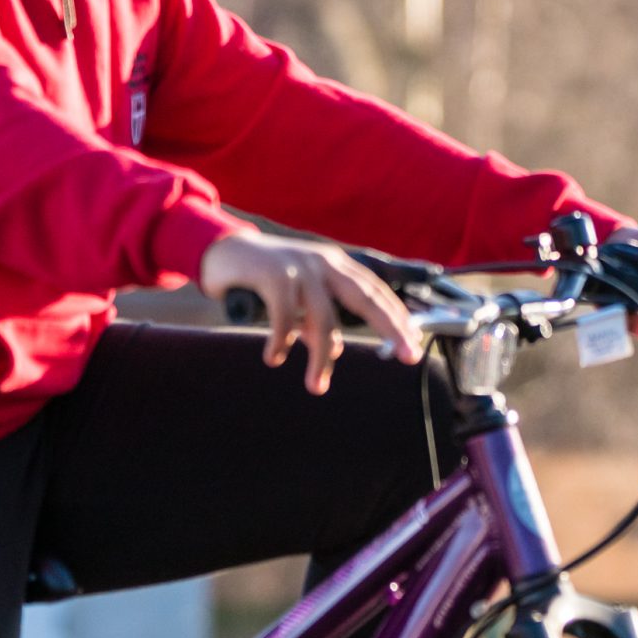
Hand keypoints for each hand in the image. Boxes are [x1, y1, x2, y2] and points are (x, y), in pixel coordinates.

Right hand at [199, 232, 422, 393]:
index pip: (376, 291)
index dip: (397, 316)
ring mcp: (300, 266)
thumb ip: (316, 320)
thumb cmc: (266, 278)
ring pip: (323, 319)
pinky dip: (281, 342)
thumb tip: (334, 350)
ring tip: (316, 386)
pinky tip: (274, 357)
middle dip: (390, 328)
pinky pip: (285, 317)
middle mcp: (324, 263)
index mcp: (335, 266)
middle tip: (407, 355)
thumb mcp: (299, 298)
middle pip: (366, 298)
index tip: (414, 341)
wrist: (223, 252)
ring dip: (321, 358)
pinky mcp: (274, 273)